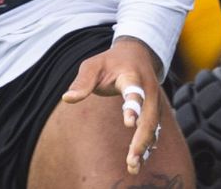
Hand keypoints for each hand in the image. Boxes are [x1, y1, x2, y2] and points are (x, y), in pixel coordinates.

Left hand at [61, 36, 162, 174]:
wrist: (136, 54)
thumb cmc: (110, 62)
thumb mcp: (93, 65)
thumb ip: (82, 82)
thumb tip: (66, 99)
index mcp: (132, 77)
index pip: (135, 92)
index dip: (133, 107)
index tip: (129, 123)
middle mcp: (148, 91)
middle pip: (149, 117)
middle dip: (142, 139)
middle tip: (132, 159)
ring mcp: (154, 102)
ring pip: (154, 127)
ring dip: (145, 147)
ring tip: (133, 167)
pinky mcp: (154, 111)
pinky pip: (153, 130)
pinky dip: (147, 145)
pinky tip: (138, 161)